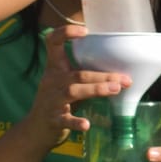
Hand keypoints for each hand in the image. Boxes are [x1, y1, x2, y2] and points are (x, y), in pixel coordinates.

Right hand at [23, 25, 128, 149]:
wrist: (36, 130)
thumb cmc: (57, 103)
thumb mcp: (66, 84)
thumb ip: (85, 76)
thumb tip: (119, 72)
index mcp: (54, 69)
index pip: (53, 43)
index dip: (65, 33)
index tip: (86, 31)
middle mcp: (52, 81)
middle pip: (77, 74)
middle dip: (102, 75)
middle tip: (124, 79)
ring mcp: (51, 101)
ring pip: (73, 91)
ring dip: (96, 89)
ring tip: (116, 89)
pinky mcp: (53, 120)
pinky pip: (65, 120)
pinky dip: (75, 122)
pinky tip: (86, 124)